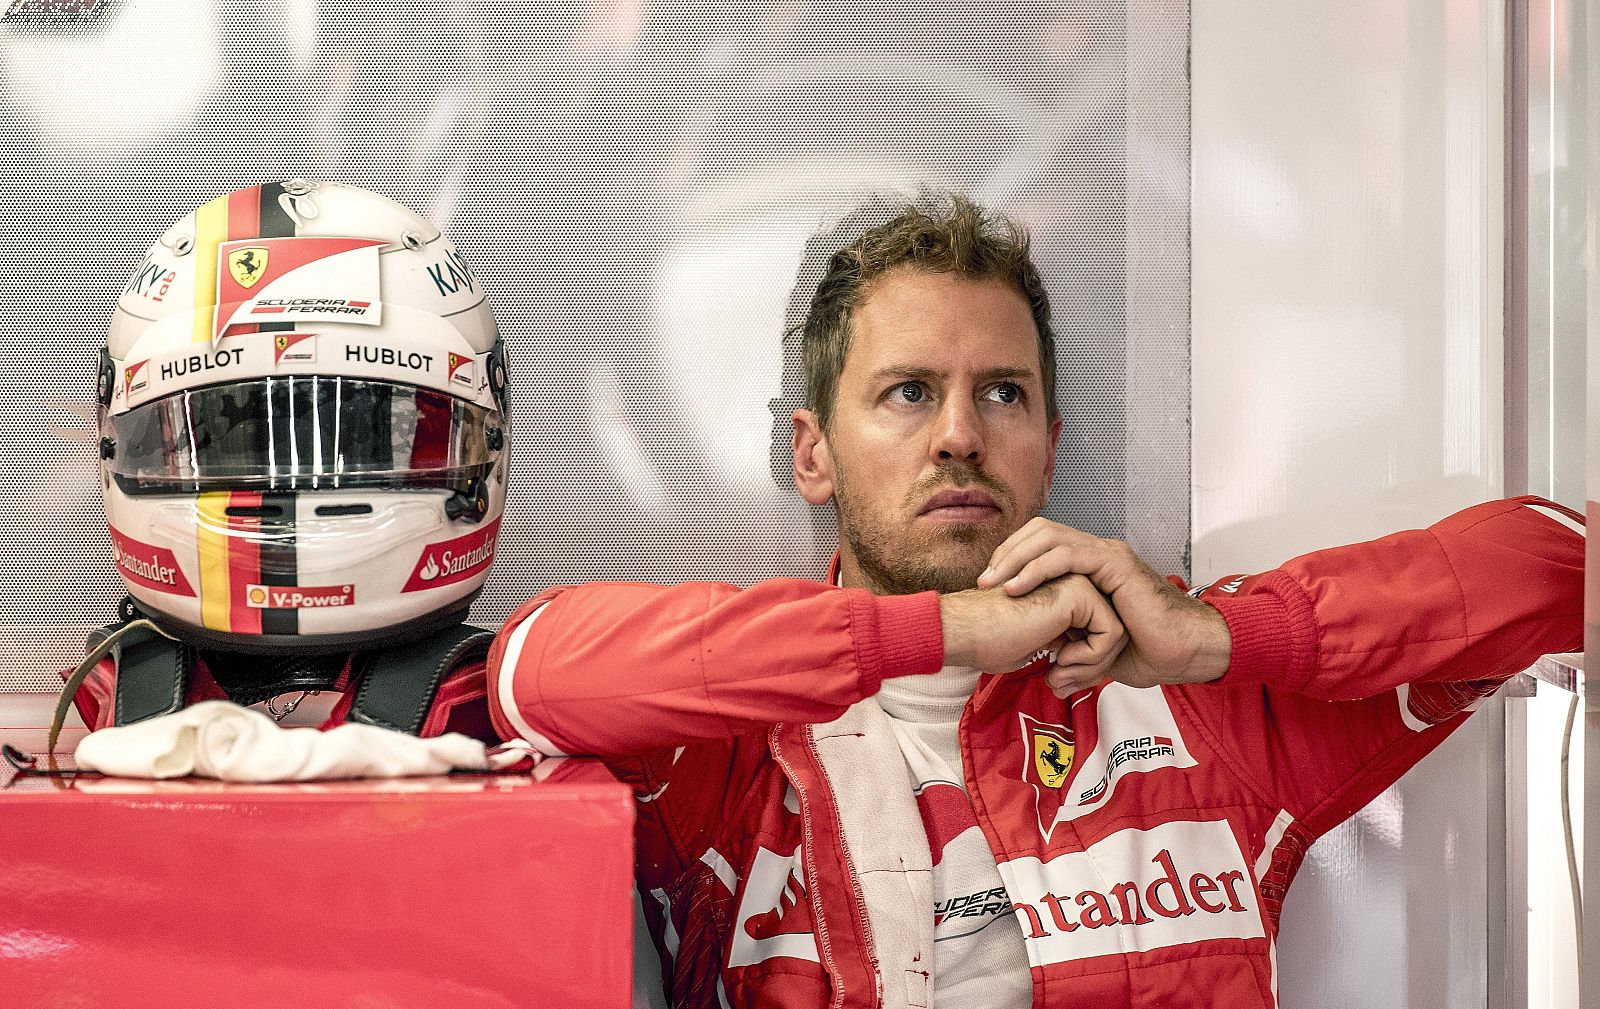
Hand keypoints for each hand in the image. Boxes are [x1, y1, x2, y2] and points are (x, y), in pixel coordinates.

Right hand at [940, 574, 1126, 692]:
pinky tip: (1061, 658)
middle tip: (1060, 683)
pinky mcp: (1080, 592)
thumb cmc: (988, 640)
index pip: (1099, 634)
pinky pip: (1111, 633)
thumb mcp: (1037, 646)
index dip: (1085, 666)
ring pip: (1117, 634)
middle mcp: (1074, 583)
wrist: (966, 631)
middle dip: (1093, 668)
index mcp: (1063, 594)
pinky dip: (1092, 657)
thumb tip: (1082, 671)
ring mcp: (1078, 582)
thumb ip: (1063, 648)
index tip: (1058, 681)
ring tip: (1059, 673)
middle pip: (1113, 633)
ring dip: (1092, 666)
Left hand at [977, 518, 1231, 692]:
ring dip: (1015, 558)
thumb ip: (1071, 653)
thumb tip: (1050, 676)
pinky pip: (1069, 556)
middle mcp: (1097, 552)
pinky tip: (1018, 586)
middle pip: (1040, 532)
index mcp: (1090, 565)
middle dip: (1007, 553)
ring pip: (1050, 538)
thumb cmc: (1148, 652)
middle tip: (983, 581)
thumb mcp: (1094, 650)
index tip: (989, 585)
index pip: (1041, 543)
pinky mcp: (1115, 563)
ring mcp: (1107, 554)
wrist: (1182, 653)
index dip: (1012, 558)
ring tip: (993, 583)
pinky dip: (1038, 568)